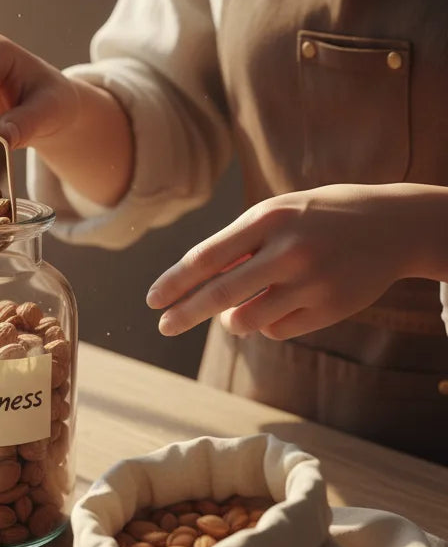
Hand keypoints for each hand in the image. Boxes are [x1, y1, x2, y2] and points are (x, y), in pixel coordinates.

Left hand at [146, 185, 417, 339]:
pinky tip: (285, 304)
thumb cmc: (316, 218)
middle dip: (184, 314)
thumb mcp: (276, 215)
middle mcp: (288, 250)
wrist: (393, 225)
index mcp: (268, 219)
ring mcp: (311, 282)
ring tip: (240, 308)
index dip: (174, 283)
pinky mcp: (330, 309)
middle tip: (164, 327)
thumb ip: (235, 245)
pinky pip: (277, 331)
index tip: (152, 301)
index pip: (206, 257)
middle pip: (220, 295)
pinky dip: (268, 325)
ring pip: (245, 321)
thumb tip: (191, 285)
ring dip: (232, 320)